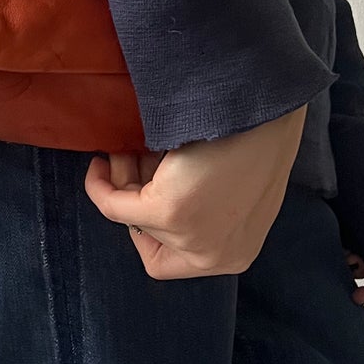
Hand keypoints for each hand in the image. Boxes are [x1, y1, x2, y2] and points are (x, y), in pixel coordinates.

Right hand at [83, 106, 306, 279]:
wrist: (264, 104)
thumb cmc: (259, 134)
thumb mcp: (235, 189)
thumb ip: (202, 209)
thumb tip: (153, 198)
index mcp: (237, 254)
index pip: (173, 260)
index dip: (152, 226)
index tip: (148, 190)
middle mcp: (217, 257)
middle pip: (149, 238)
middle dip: (135, 196)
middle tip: (131, 158)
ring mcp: (193, 237)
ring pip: (131, 219)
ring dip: (123, 181)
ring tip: (129, 148)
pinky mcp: (171, 213)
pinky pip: (113, 206)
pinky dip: (100, 185)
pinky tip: (100, 163)